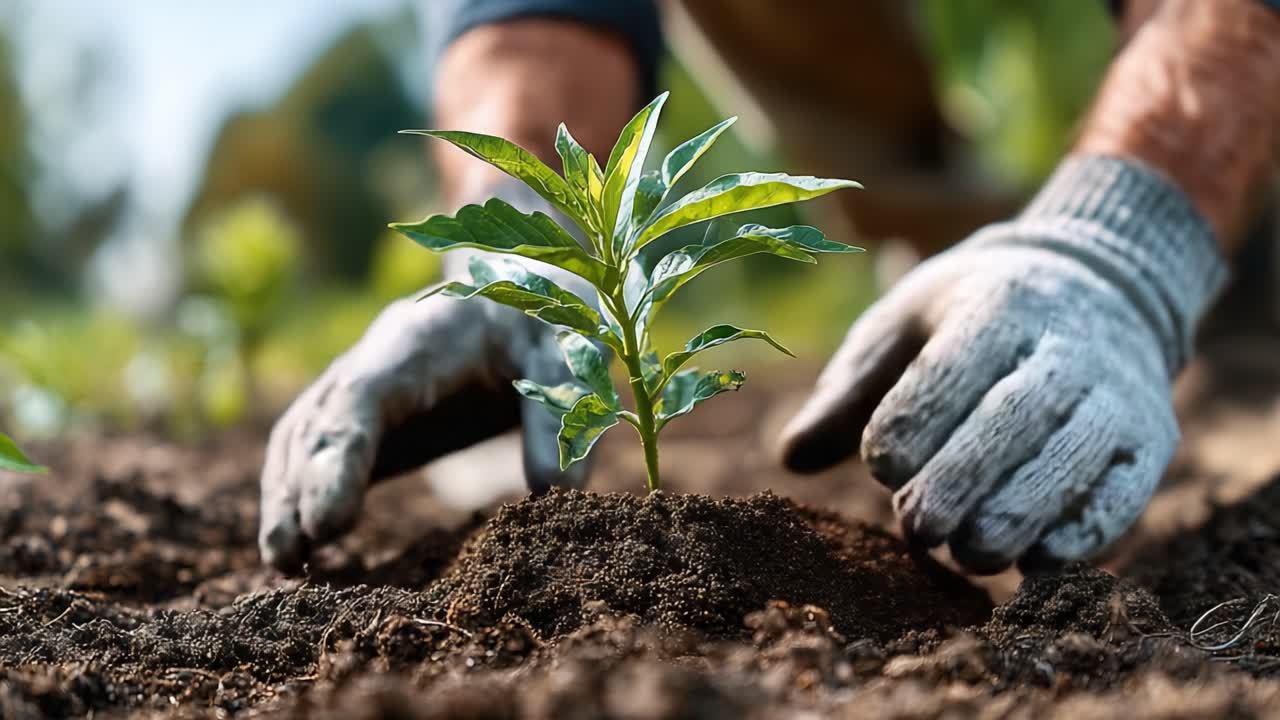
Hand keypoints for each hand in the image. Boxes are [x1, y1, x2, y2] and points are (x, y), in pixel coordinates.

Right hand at [258, 190, 592, 571]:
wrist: (524, 293)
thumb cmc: (546, 324)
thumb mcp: (568, 359)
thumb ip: (558, 419)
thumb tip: (552, 493)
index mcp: (420, 340)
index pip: (361, 396)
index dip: (338, 461)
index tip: (327, 523)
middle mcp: (375, 359)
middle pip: (318, 422)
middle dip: (300, 490)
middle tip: (291, 558)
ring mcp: (360, 385)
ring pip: (301, 438)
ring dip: (285, 499)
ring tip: (283, 565)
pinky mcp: (363, 416)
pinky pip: (312, 452)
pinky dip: (296, 496)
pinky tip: (294, 550)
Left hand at [780, 157, 1226, 572]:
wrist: (1098, 284)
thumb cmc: (968, 318)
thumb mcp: (903, 327)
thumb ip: (848, 391)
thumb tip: (788, 458)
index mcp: (996, 303)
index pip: (956, 363)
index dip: (916, 418)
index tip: (878, 465)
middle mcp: (1066, 343)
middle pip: (1017, 413)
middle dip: (962, 477)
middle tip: (916, 529)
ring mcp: (1116, 391)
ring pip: (1074, 455)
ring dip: (1019, 513)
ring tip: (968, 555)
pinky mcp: (1148, 438)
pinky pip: (1123, 491)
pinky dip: (1083, 534)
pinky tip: (1035, 565)